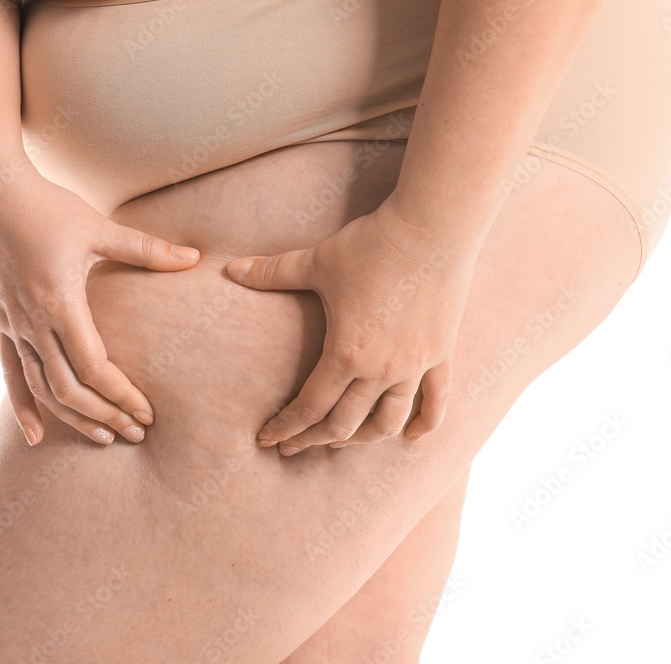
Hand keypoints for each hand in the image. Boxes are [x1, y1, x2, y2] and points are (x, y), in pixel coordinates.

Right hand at [0, 168, 200, 445]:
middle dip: (105, 415)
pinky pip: (10, 374)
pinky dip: (23, 407)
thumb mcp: (100, 227)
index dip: (122, 395)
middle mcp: (33, 322)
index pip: (94, 367)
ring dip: (72, 417)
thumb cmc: (47, 208)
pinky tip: (34, 436)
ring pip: (41, 388)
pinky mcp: (2, 323)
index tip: (147, 412)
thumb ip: (147, 249)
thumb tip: (194, 257)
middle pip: (69, 388)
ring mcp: (13, 325)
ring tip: (102, 437)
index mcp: (61, 302)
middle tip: (135, 434)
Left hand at [226, 200, 479, 454]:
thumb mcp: (316, 261)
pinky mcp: (441, 353)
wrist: (433, 226)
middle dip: (314, 439)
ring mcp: (415, 365)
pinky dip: (424, 424)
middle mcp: (381, 370)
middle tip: (293, 446)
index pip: (309, 407)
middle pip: (344, 425)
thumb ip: (271, 272)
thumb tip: (229, 268)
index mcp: (346, 354)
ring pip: (388, 422)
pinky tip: (412, 438)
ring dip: (362, 438)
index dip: (286, 428)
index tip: (267, 440)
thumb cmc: (370, 244)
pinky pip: (436, 401)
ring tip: (342, 441)